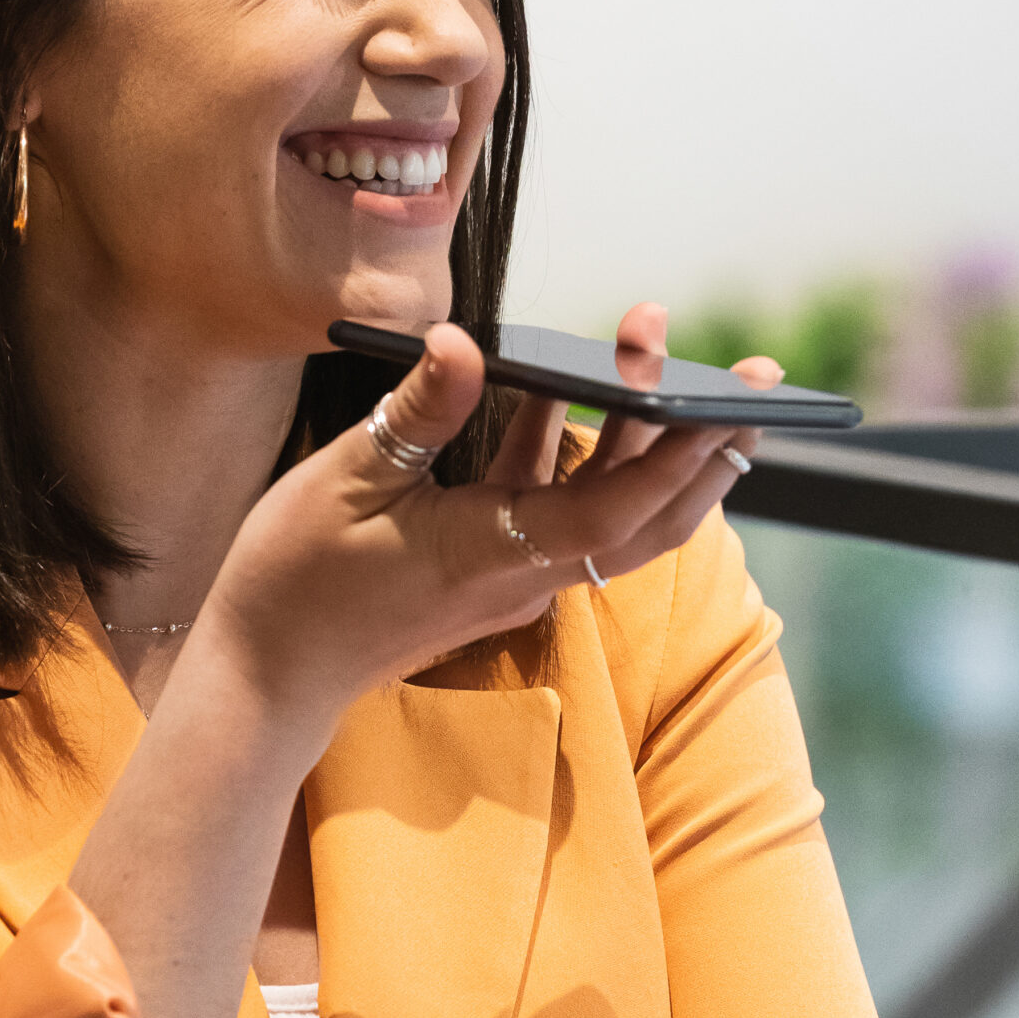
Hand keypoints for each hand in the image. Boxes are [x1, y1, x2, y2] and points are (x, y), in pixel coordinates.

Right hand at [198, 302, 774, 733]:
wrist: (265, 676)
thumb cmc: (295, 582)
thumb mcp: (346, 482)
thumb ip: (417, 413)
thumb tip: (465, 342)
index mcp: (493, 553)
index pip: (616, 510)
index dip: (679, 455)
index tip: (728, 398)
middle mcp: (521, 574)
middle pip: (648, 520)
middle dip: (707, 447)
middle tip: (753, 377)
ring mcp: (509, 579)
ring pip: (611, 515)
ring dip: (646, 440)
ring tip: (661, 354)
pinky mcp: (488, 574)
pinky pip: (560, 512)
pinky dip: (582, 456)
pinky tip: (566, 395)